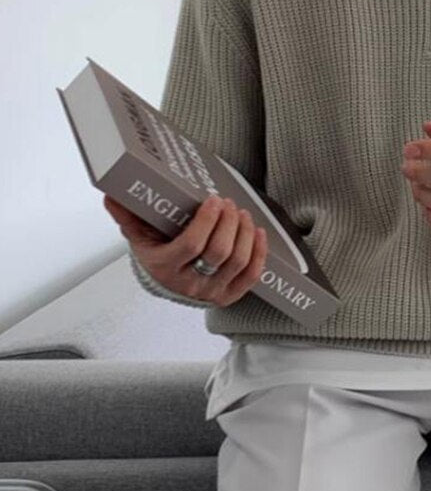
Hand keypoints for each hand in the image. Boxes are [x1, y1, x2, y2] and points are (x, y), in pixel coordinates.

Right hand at [103, 194, 268, 306]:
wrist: (167, 281)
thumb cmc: (156, 252)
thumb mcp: (139, 235)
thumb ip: (127, 216)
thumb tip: (111, 195)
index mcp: (165, 267)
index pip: (192, 245)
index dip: (207, 221)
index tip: (214, 200)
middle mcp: (189, 284)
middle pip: (219, 252)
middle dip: (229, 223)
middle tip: (229, 203)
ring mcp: (211, 292)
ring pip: (238, 262)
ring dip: (245, 233)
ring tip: (242, 213)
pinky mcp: (229, 296)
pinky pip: (251, 276)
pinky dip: (259, 252)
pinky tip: (258, 232)